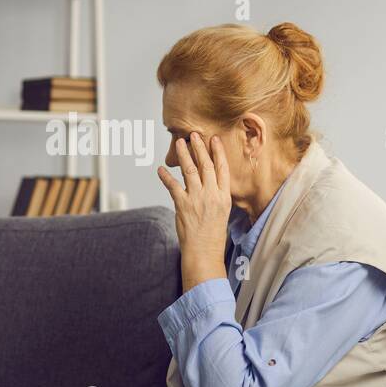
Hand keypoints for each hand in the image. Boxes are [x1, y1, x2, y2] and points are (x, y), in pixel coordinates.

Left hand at [159, 132, 231, 270]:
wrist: (204, 252)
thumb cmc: (212, 236)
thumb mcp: (221, 213)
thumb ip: (215, 196)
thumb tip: (206, 183)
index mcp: (224, 197)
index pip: (223, 169)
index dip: (218, 153)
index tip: (214, 140)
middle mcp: (212, 195)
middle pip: (206, 165)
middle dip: (200, 148)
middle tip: (194, 135)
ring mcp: (197, 199)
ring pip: (190, 170)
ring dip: (184, 154)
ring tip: (180, 143)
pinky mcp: (183, 205)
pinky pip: (173, 185)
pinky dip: (165, 176)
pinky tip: (161, 169)